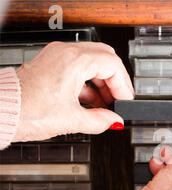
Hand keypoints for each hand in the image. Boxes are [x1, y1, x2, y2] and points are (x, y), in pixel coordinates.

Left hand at [14, 41, 133, 141]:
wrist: (1, 112)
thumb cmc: (26, 110)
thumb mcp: (72, 120)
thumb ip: (100, 121)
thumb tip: (113, 120)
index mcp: (74, 61)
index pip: (113, 65)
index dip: (123, 85)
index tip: (124, 101)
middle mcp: (65, 53)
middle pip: (105, 58)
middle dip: (114, 81)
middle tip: (117, 100)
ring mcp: (56, 57)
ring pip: (92, 62)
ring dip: (101, 83)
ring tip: (103, 106)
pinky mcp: (50, 65)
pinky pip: (77, 68)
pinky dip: (87, 83)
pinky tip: (88, 103)